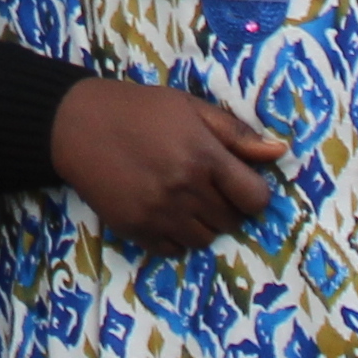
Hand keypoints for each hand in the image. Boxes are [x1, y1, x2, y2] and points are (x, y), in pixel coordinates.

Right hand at [48, 80, 287, 252]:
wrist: (77, 125)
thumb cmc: (140, 110)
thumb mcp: (190, 108)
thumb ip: (236, 133)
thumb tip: (279, 152)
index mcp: (203, 156)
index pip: (255, 199)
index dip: (253, 194)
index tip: (238, 184)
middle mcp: (185, 189)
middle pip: (232, 222)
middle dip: (227, 207)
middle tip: (206, 187)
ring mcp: (160, 213)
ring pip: (205, 239)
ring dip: (203, 224)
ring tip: (184, 199)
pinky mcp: (136, 229)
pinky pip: (174, 250)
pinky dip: (176, 236)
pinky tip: (164, 212)